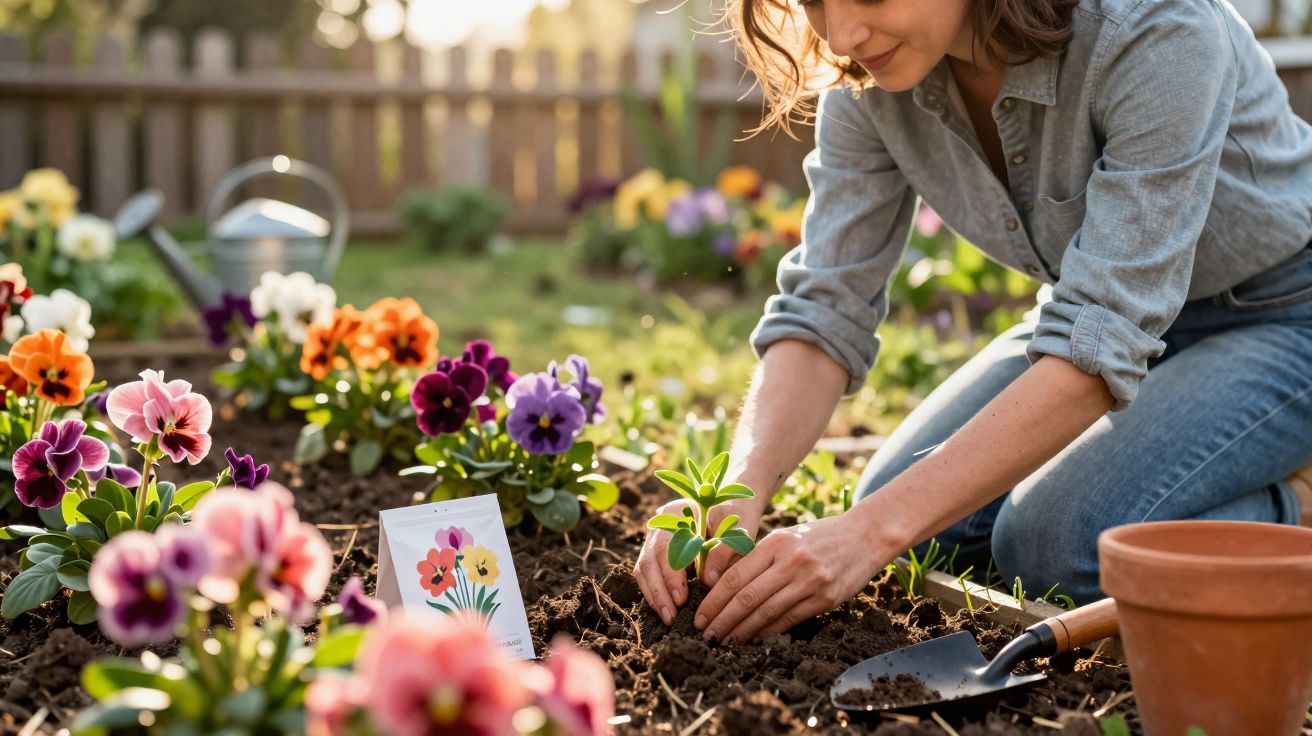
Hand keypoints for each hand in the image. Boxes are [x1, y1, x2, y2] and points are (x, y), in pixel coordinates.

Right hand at [634, 497, 761, 624]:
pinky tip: (666, 608)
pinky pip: (647, 574)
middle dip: (658, 591)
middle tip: (671, 616)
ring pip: (644, 569)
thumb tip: (708, 581)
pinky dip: (654, 592)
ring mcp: (655, 538)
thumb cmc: (736, 518)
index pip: (666, 546)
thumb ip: (722, 551)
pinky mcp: (657, 552)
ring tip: (668, 617)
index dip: (671, 574)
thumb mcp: (735, 530)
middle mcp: (660, 524)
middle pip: (649, 559)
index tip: (682, 598)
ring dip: (654, 595)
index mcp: (676, 513)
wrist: (733, 507)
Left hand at [692, 510, 890, 642]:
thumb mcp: (786, 536)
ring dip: (742, 631)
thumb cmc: (820, 536)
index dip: (713, 600)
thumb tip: (725, 586)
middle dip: (722, 620)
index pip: (735, 576)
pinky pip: (789, 619)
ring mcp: (810, 581)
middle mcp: (791, 562)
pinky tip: (754, 639)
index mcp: (775, 543)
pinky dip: (768, 632)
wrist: (866, 535)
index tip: (699, 616)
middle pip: (747, 597)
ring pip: (766, 612)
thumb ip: (760, 557)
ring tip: (725, 642)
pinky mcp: (825, 598)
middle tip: (706, 636)